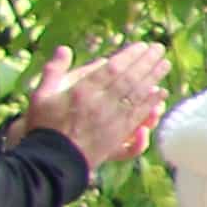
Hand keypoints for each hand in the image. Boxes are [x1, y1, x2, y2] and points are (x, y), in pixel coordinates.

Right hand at [23, 38, 171, 162]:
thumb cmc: (43, 126)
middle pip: (129, 79)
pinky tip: (160, 93)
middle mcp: (101, 104)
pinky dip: (151, 102)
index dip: (130, 56)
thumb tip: (64, 48)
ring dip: (153, 79)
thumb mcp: (41, 95)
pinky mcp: (118, 136)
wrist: (50, 161)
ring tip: (164, 65)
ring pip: (137, 96)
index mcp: (82, 92)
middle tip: (160, 49)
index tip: (143, 46)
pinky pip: (138, 115)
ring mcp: (112, 121)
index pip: (112, 69)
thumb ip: (53, 70)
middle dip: (147, 63)